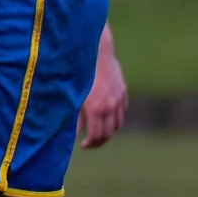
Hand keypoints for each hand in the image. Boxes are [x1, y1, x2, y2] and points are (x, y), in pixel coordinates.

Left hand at [79, 33, 128, 147]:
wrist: (96, 51)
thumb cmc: (80, 72)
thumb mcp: (74, 96)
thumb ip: (75, 117)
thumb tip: (74, 133)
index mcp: (96, 109)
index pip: (97, 136)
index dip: (91, 144)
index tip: (83, 145)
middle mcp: (110, 106)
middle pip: (109, 133)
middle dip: (100, 140)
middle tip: (91, 142)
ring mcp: (118, 98)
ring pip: (118, 123)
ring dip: (109, 131)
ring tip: (99, 131)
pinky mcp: (122, 91)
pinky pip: (123, 111)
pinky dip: (117, 118)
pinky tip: (108, 117)